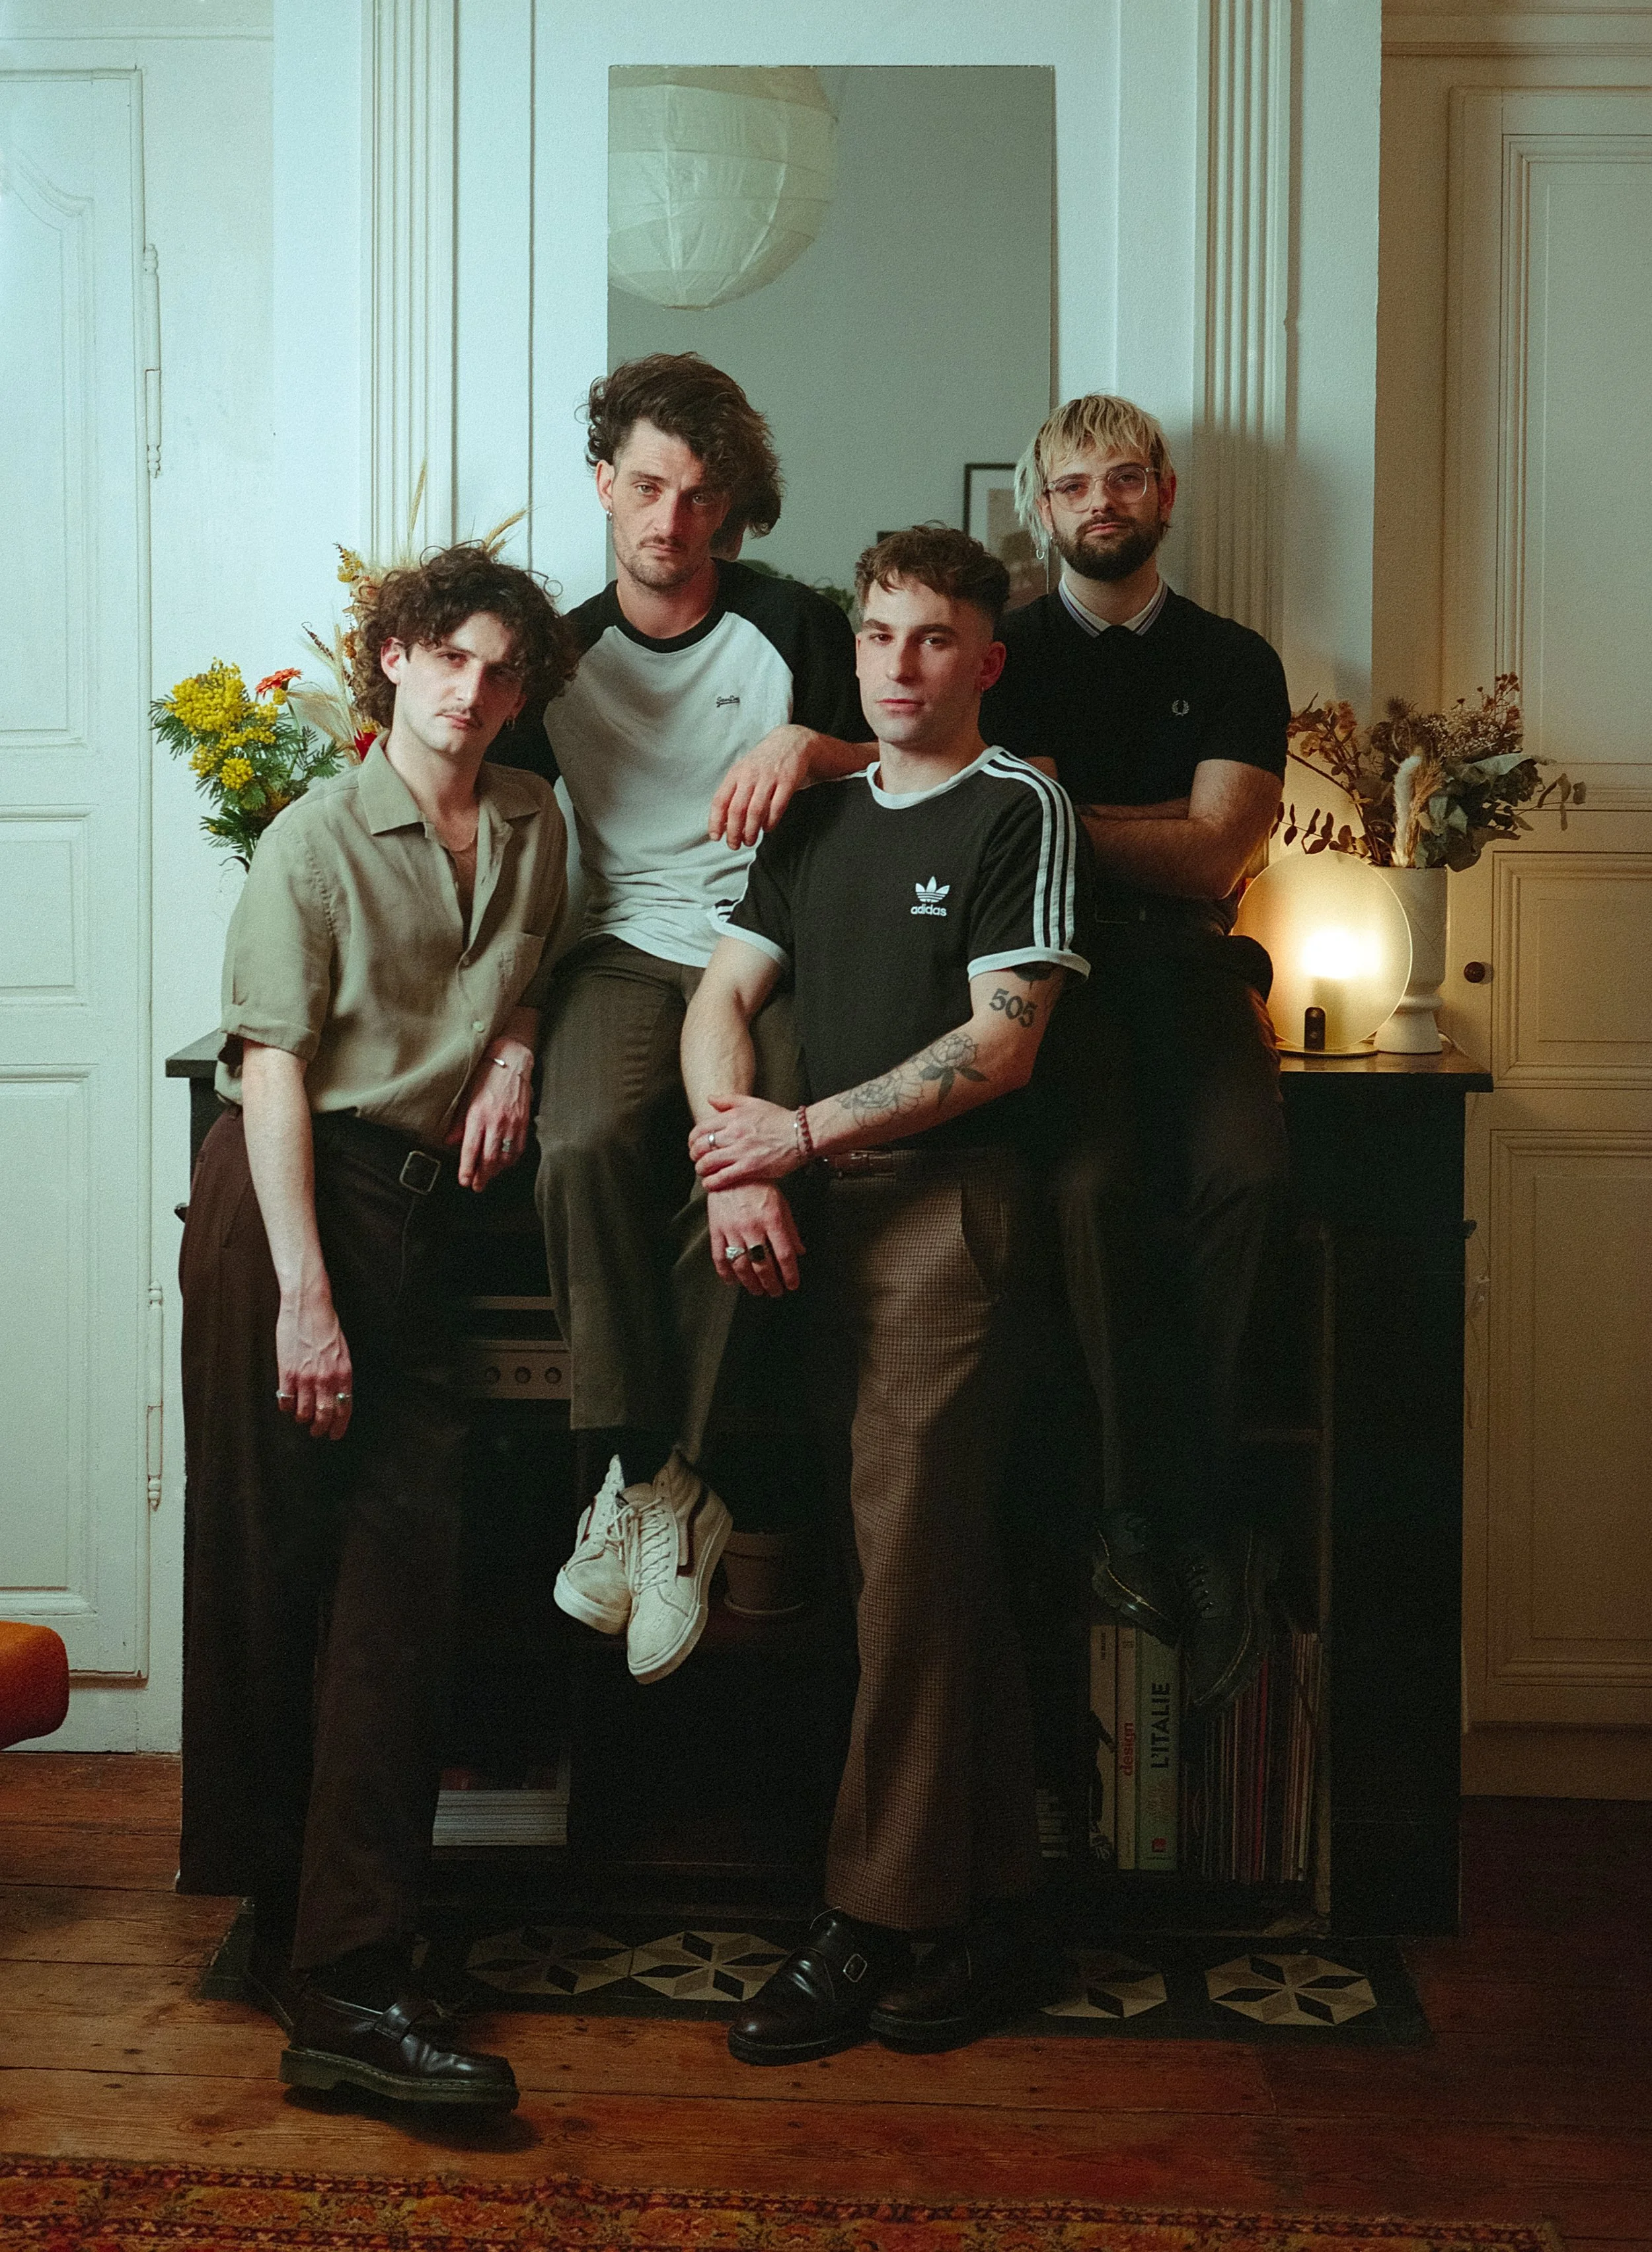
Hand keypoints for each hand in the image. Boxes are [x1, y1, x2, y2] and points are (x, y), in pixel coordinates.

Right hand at [275, 1289, 353, 1440]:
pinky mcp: (287, 1373)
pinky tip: (287, 1403)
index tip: (334, 1434)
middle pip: (324, 1415)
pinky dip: (286, 1407)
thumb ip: (340, 1375)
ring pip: (304, 1413)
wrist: (309, 1307)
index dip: (339, 1426)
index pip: (344, 1409)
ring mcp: (306, 1377)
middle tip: (317, 1431)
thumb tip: (337, 1395)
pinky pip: (285, 1401)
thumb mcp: (342, 1352)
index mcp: (344, 1373)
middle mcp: (327, 1379)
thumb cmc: (326, 1327)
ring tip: (301, 1416)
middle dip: (320, 1428)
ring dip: (302, 1418)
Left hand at [448, 1042, 533, 1191]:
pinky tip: (505, 1163)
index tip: (464, 1181)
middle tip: (477, 1186)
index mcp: (478, 1115)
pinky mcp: (524, 1122)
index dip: (467, 1169)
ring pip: (506, 1156)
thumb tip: (451, 1143)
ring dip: (497, 1171)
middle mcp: (495, 1122)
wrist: (511, 1061)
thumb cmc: (486, 1076)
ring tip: (489, 1176)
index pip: (471, 1149)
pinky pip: (519, 1148)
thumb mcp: (466, 1097)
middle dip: (483, 1176)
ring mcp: (512, 1123)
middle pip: (489, 1158)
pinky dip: (511, 1160)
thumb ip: (459, 1123)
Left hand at [691, 1094, 801, 1188]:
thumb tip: (709, 1099)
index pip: (701, 1129)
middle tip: (697, 1160)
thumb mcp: (754, 1102)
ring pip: (708, 1162)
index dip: (693, 1140)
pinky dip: (712, 1182)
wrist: (802, 1135)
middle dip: (694, 1155)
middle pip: (701, 1146)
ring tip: (703, 1172)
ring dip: (701, 1169)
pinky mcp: (750, 1167)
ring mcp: (741, 1151)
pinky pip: (723, 1177)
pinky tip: (710, 1184)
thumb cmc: (779, 1119)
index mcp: (733, 1117)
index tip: (694, 1146)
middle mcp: (734, 1133)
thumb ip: (729, 1100)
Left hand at [708, 723, 814, 847]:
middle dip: (734, 832)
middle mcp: (750, 775)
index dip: (716, 821)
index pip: (720, 800)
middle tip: (734, 845)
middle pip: (737, 809)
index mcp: (736, 774)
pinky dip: (770, 822)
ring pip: (756, 811)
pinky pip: (777, 807)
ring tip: (750, 841)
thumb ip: (734, 793)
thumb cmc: (765, 763)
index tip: (715, 837)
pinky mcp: (787, 781)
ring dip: (751, 831)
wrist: (792, 741)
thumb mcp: (744, 771)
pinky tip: (767, 828)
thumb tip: (722, 822)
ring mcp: (769, 778)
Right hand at [708, 1184, 804, 1296]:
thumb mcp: (781, 1204)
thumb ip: (791, 1230)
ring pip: (742, 1265)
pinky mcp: (716, 1229)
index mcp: (772, 1220)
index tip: (792, 1286)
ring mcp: (732, 1229)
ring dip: (751, 1283)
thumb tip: (800, 1252)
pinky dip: (726, 1273)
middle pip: (763, 1265)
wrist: (731, 1171)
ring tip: (758, 1291)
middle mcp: (752, 1227)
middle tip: (775, 1292)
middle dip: (771, 1284)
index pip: (784, 1254)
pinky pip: (719, 1257)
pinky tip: (733, 1282)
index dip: (790, 1274)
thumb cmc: (760, 1187)